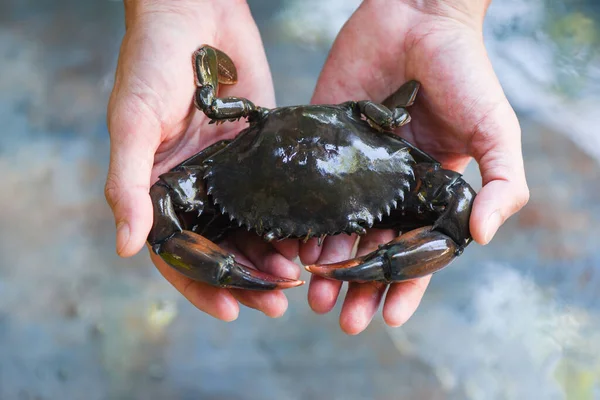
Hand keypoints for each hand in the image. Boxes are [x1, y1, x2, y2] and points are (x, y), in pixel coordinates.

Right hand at [105, 1, 299, 320]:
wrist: (195, 12)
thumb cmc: (151, 63)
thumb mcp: (132, 122)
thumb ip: (128, 183)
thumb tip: (124, 247)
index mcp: (161, 190)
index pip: (179, 254)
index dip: (202, 285)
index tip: (232, 309)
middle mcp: (197, 189)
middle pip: (222, 249)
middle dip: (247, 279)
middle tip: (278, 300)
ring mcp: (232, 175)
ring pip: (253, 229)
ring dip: (273, 257)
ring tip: (299, 275)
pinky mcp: (262, 155)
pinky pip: (279, 196)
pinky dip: (292, 220)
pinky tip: (313, 236)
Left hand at [300, 0, 528, 333]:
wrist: (416, 18)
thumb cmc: (464, 74)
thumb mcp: (496, 130)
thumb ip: (502, 183)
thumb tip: (483, 236)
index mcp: (428, 193)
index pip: (416, 253)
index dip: (406, 288)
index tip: (390, 319)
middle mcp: (389, 189)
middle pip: (372, 251)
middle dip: (358, 287)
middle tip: (341, 317)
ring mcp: (354, 169)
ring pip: (337, 231)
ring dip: (326, 267)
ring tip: (314, 296)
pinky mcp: (325, 144)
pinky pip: (310, 192)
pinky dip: (302, 224)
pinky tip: (295, 249)